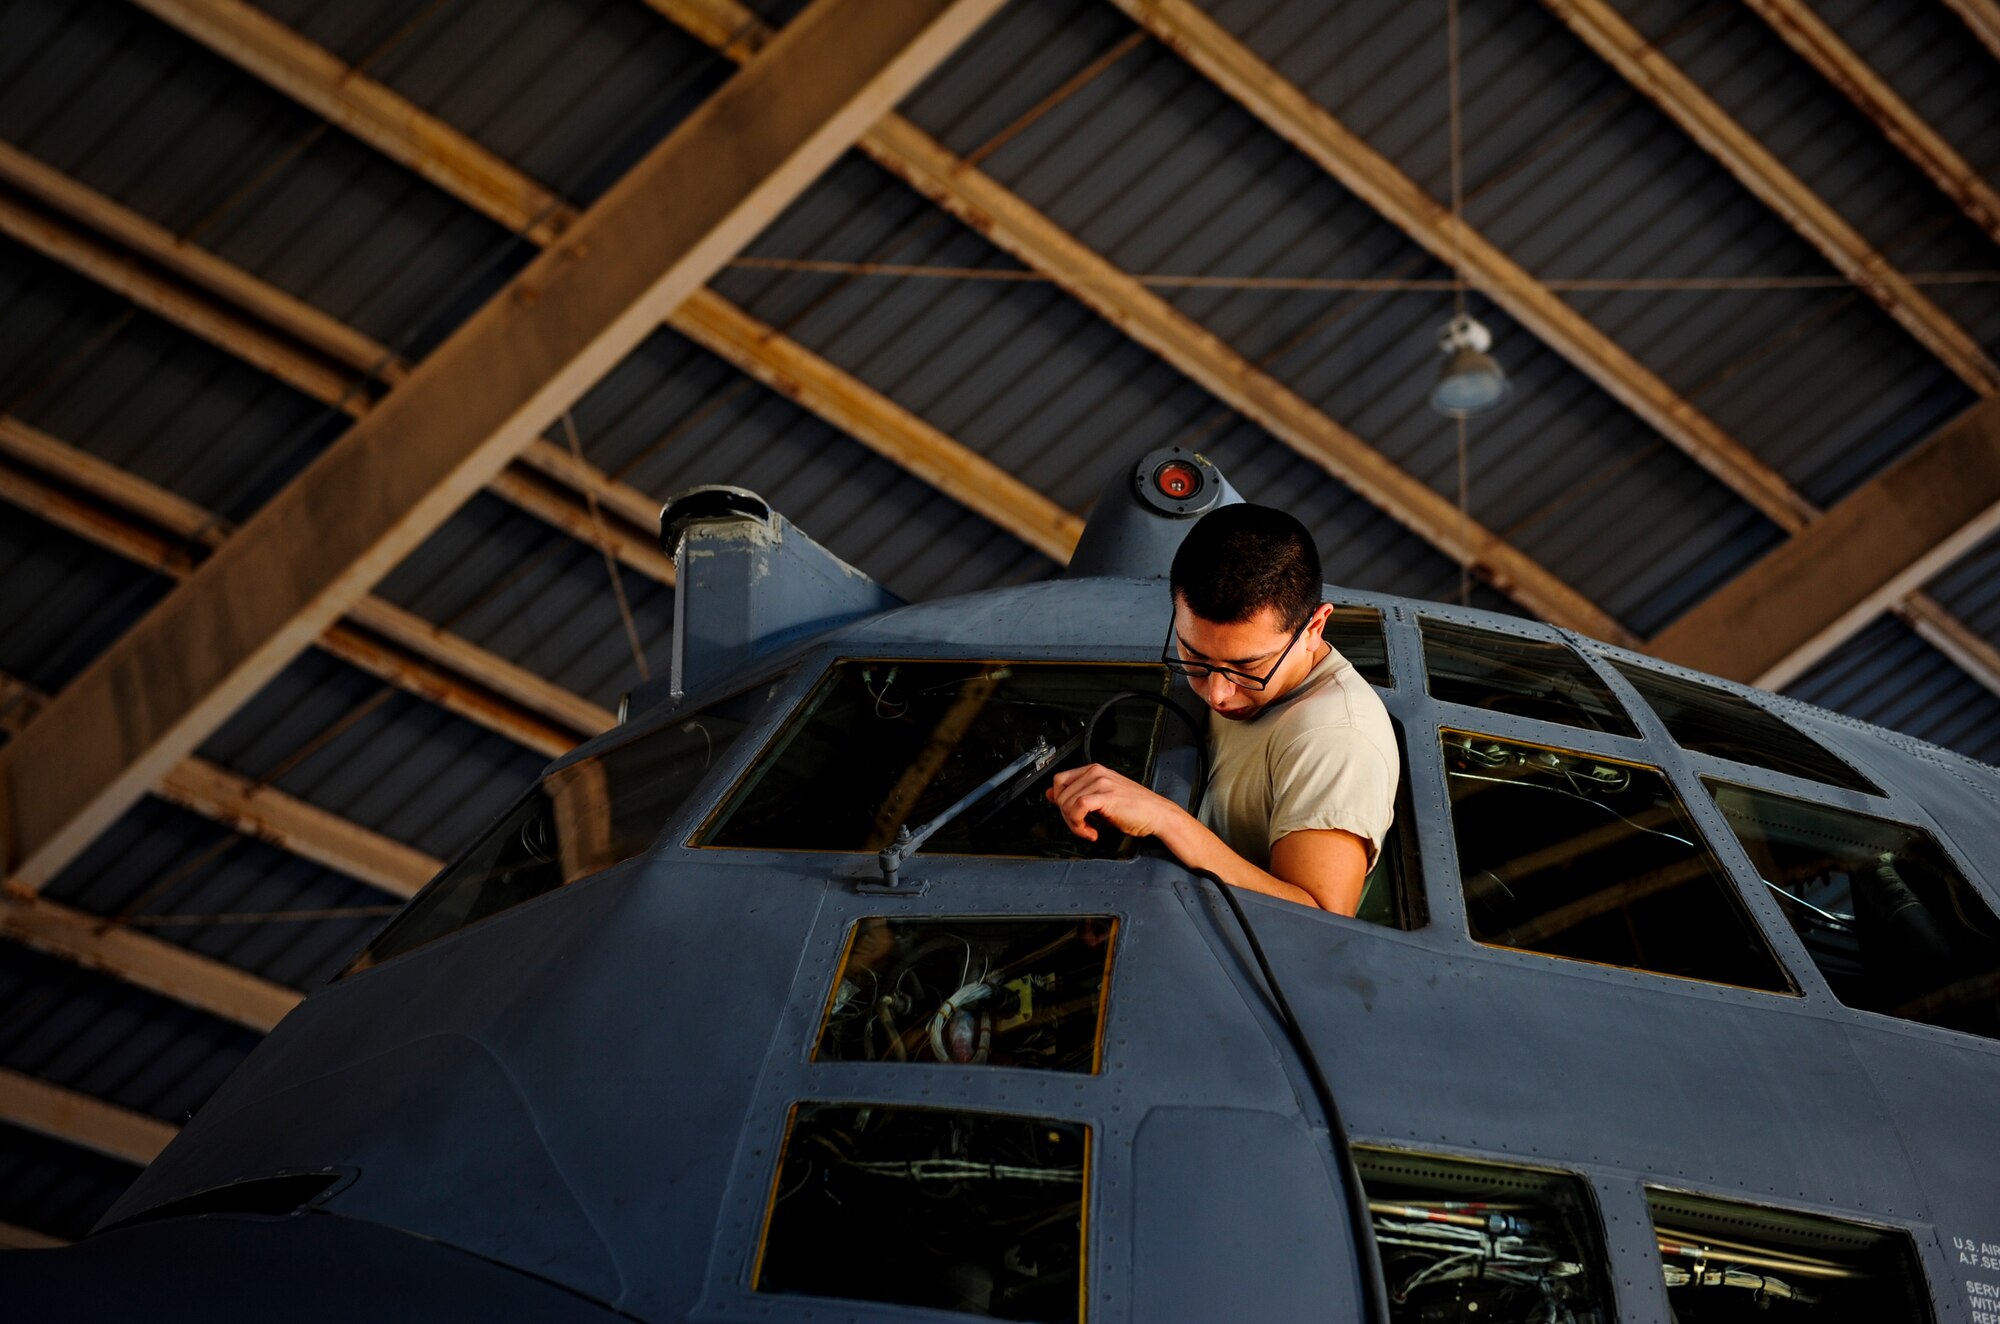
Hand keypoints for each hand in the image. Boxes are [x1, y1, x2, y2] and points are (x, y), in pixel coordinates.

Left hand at [1044, 764, 1179, 842]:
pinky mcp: (1105, 796)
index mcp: (1094, 770)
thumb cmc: (1134, 808)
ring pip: (1067, 803)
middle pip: (1061, 794)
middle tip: (1082, 827)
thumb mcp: (1099, 799)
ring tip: (1089, 830)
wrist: (1157, 814)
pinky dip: (1079, 824)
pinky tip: (1092, 832)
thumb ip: (1075, 795)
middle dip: (1067, 816)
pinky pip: (1078, 808)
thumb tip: (1050, 794)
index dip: (1060, 801)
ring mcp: (1101, 782)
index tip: (1070, 815)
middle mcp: (1095, 773)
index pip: (1059, 780)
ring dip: (1074, 824)